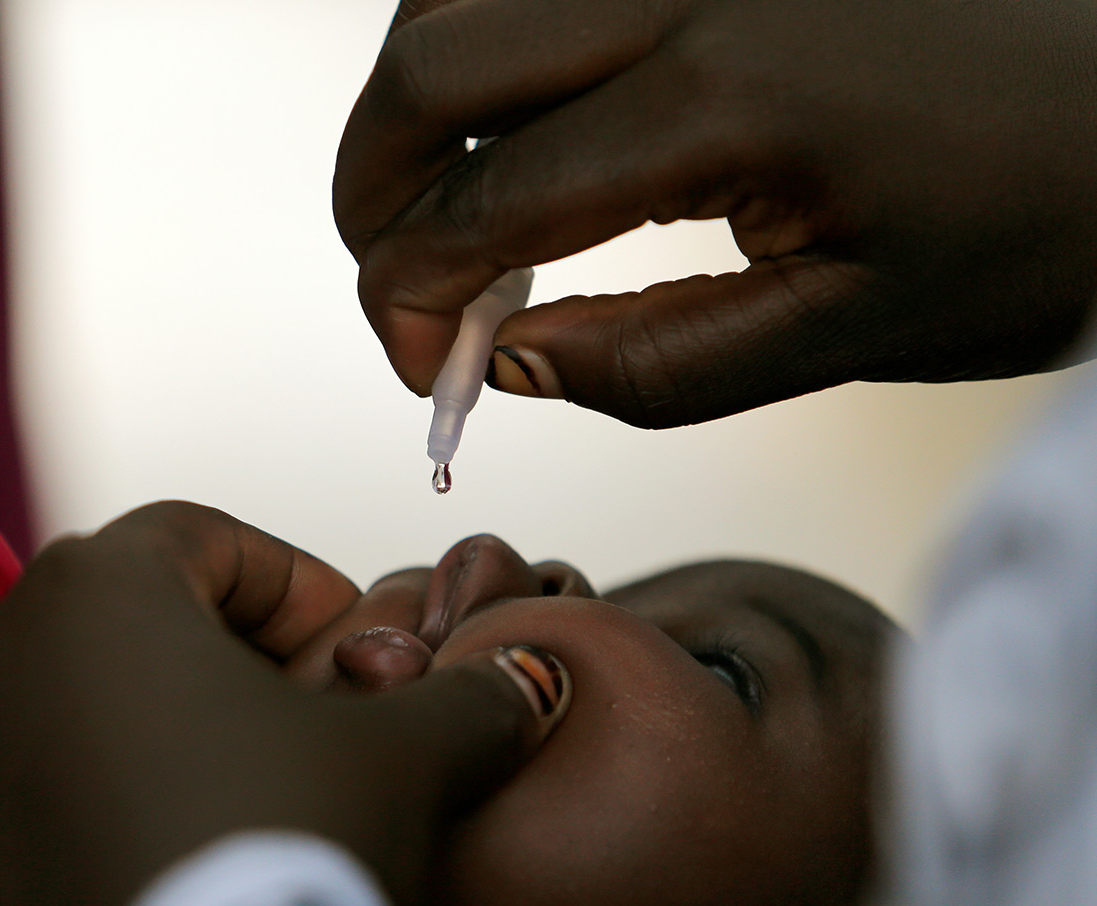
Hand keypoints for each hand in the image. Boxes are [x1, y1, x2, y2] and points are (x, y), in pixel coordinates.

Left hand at [0, 502, 567, 905]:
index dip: (293, 586)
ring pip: (37, 736)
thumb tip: (524, 677)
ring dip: (119, 760)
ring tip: (202, 828)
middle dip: (207, 674)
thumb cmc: (296, 854)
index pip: (203, 540)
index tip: (349, 650)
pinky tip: (119, 901)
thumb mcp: (410, 755)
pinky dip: (43, 856)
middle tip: (286, 743)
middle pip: (115, 635)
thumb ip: (469, 691)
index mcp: (96, 591)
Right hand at [335, 0, 1096, 426]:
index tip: (424, 372)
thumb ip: (656, 366)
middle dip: (371, 196)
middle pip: (431, 65)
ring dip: (416, 105)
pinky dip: (484, 35)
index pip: (484, 205)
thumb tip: (510, 362)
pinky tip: (514, 115)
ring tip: (445, 204)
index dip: (411, 300)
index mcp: (726, 98)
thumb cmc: (1037, 220)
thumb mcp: (851, 334)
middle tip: (395, 287)